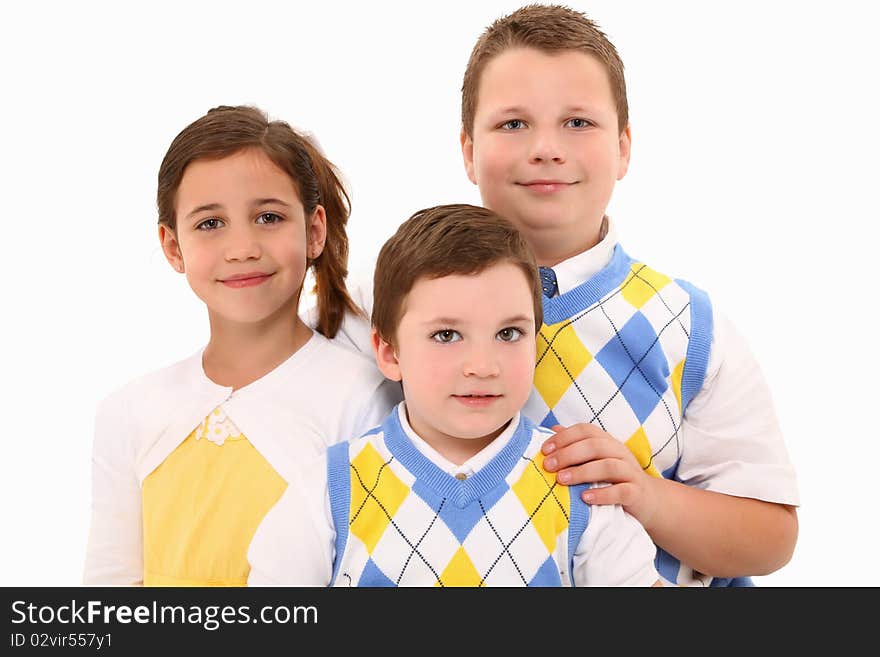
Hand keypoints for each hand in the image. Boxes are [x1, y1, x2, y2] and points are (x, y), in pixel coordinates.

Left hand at [541, 423, 659, 528]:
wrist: (647, 500)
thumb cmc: (613, 479)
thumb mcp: (595, 459)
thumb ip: (576, 444)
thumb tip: (553, 429)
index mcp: (607, 442)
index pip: (585, 430)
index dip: (564, 437)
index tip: (544, 450)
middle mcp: (620, 452)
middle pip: (595, 446)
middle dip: (568, 454)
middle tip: (548, 466)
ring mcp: (630, 472)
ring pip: (608, 466)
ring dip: (582, 472)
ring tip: (562, 480)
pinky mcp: (637, 492)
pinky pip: (622, 491)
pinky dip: (603, 494)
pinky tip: (585, 498)